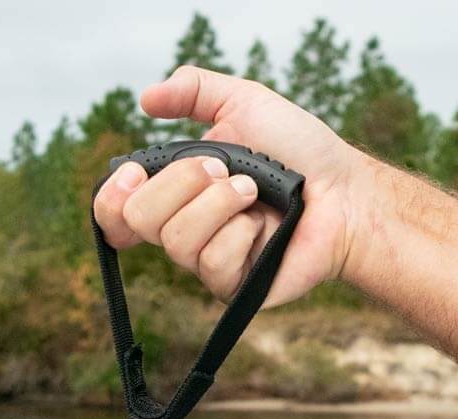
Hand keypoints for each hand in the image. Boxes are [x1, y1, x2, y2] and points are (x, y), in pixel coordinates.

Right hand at [91, 66, 373, 305]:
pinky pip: (212, 264)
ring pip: (175, 241)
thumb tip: (146, 98)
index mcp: (176, 192)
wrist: (345, 192)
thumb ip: (195, 91)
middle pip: (138, 221)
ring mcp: (206, 262)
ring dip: (219, 204)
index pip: (115, 213)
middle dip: (182, 184)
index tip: (137, 171)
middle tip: (224, 170)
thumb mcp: (244, 103)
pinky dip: (240, 234)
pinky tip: (264, 227)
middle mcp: (183, 230)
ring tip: (253, 192)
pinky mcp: (233, 288)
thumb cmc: (300, 151)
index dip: (112, 197)